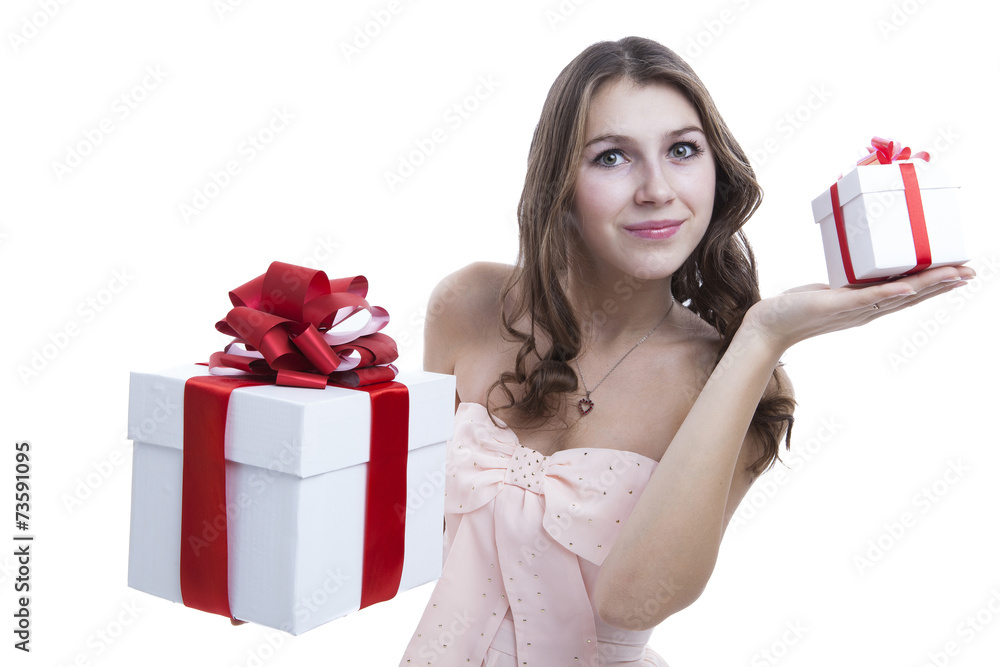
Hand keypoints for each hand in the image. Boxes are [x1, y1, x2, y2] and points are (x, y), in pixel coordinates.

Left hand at [742, 265, 977, 353]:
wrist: (769, 324)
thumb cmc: (795, 307)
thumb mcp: (830, 291)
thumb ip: (848, 283)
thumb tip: (859, 269)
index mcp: (867, 304)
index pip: (908, 293)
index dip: (934, 283)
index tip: (960, 271)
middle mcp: (865, 310)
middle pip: (912, 296)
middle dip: (942, 283)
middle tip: (970, 272)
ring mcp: (852, 309)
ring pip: (897, 297)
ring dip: (927, 285)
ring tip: (953, 274)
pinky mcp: (835, 306)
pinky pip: (867, 299)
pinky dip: (889, 293)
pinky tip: (908, 287)